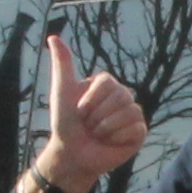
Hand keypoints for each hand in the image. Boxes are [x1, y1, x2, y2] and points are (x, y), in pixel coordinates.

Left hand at [32, 34, 146, 192]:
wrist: (71, 155)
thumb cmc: (65, 124)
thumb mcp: (62, 92)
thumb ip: (62, 65)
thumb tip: (53, 37)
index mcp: (106, 85)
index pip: (107, 83)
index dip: (90, 101)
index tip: (79, 111)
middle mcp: (122, 96)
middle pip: (120, 97)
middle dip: (97, 116)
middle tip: (88, 126)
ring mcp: (132, 114)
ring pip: (129, 112)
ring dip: (106, 128)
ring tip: (98, 134)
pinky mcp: (138, 133)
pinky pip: (136, 128)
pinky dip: (118, 138)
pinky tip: (110, 142)